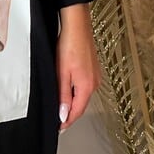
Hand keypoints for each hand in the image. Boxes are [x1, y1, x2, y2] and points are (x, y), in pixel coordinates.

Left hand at [57, 3, 100, 130]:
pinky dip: (76, 92)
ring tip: (61, 108)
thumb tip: (64, 115)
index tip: (58, 127)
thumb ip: (63, 95)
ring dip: (73, 102)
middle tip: (58, 120)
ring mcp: (95, 76)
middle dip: (70, 113)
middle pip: (81, 105)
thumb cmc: (69, 45)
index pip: (77, 112)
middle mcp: (94, 83)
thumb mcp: (62, 73)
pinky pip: (84, 86)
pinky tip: (68, 90)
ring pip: (82, 95)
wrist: (77, 25)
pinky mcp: (93, 69)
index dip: (67, 121)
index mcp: (87, 87)